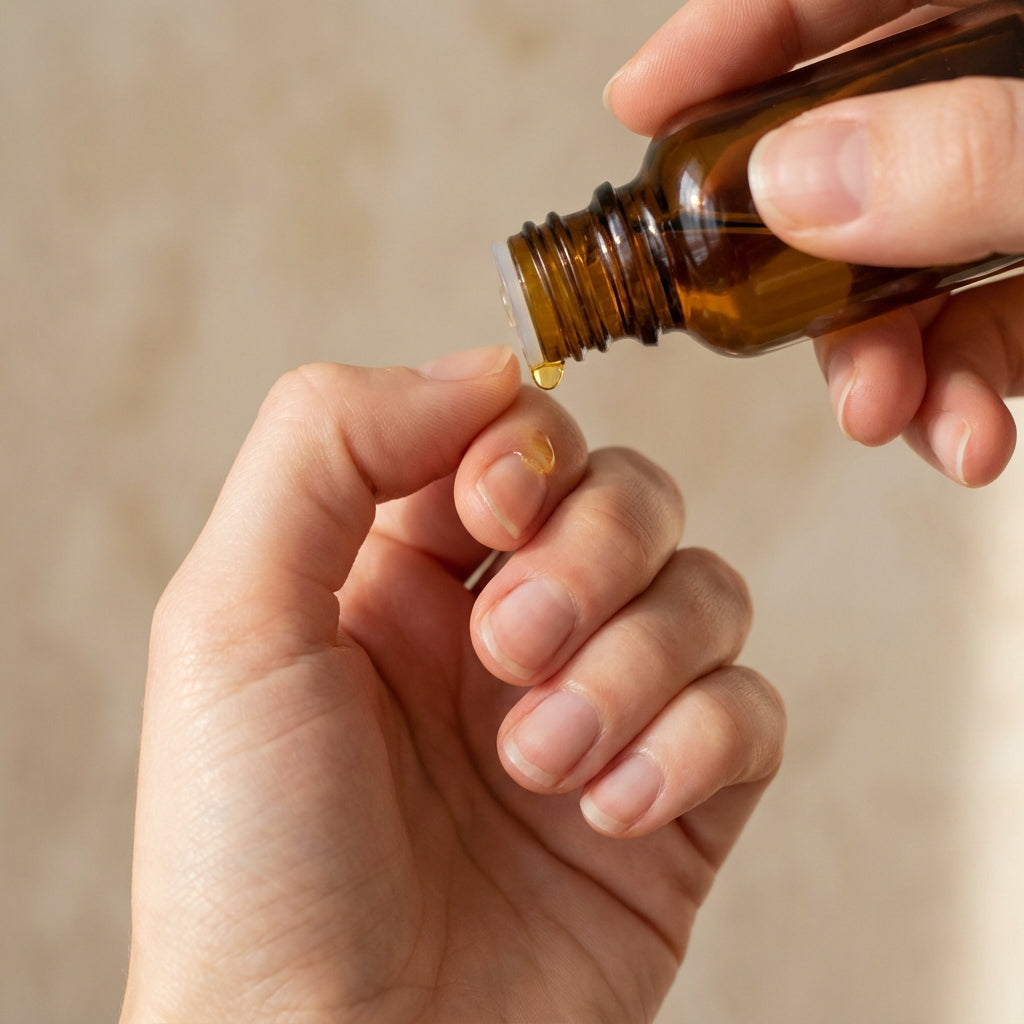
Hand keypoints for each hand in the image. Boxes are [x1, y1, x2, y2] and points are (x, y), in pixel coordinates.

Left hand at [120, 346, 783, 1022]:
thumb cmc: (252, 857)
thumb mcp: (229, 619)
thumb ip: (327, 447)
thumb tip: (487, 371)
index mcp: (401, 569)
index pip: (517, 434)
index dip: (526, 449)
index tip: (491, 513)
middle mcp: (503, 626)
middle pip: (627, 496)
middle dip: (586, 559)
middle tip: (507, 654)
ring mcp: (599, 709)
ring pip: (703, 591)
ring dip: (635, 666)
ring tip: (542, 762)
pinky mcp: (674, 799)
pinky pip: (753, 710)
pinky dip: (695, 746)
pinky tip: (608, 813)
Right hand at [605, 1, 1023, 485]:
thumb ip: (970, 157)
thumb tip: (790, 184)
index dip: (727, 41)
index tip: (639, 103)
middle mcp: (997, 94)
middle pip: (846, 150)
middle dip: (793, 264)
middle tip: (744, 318)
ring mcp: (1011, 188)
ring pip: (902, 261)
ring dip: (878, 359)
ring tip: (885, 415)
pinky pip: (977, 322)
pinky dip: (955, 388)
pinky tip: (964, 436)